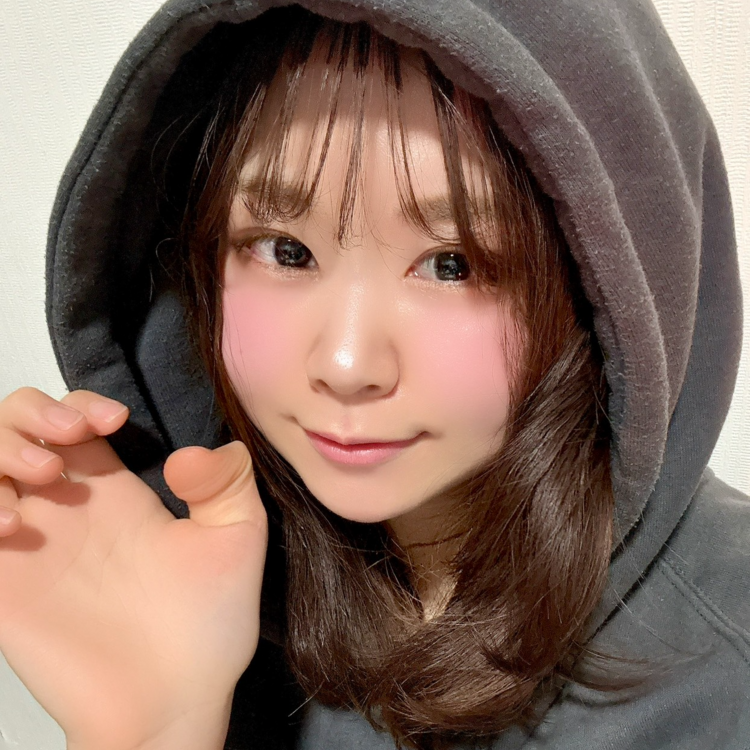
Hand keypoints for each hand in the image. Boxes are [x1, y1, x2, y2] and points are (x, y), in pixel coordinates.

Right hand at [0, 388, 266, 749]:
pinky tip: (12, 525)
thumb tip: (193, 451)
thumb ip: (227, 484)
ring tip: (41, 478)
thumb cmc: (208, 627)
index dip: (82, 403)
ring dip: (1, 450)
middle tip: (67, 437)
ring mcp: (31, 542)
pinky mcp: (4, 581)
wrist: (171, 703)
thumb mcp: (236, 541)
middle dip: (32, 412)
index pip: (76, 417)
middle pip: (18, 425)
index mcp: (117, 490)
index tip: (113, 421)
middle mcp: (67, 507)